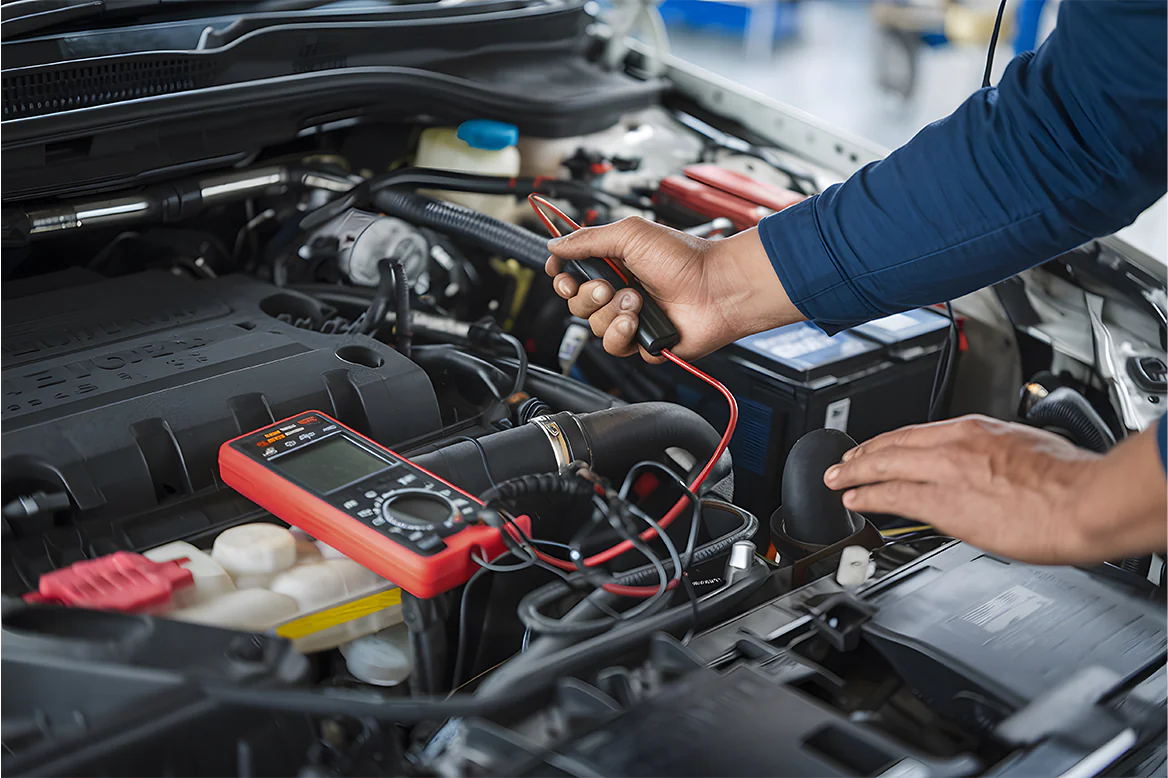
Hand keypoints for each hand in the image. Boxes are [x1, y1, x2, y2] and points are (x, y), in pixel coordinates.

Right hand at [545, 218, 799, 360]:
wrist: (716, 289)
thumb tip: (554, 246)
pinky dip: (622, 334)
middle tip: (609, 286)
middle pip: (577, 304)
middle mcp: (619, 291)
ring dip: (611, 313)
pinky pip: (614, 346)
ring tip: (637, 301)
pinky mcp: (641, 343)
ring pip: (593, 327)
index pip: (573, 275)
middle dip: (588, 295)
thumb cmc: (684, 258)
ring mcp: (630, 318)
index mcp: (615, 264)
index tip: (563, 276)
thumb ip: (587, 239)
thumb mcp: (630, 234)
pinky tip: (638, 322)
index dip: (563, 278)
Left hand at [822, 415, 1139, 564]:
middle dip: (863, 455)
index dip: (891, 441)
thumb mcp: (1029, 448)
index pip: (919, 431)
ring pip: (885, 465)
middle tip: (842, 464)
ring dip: (855, 473)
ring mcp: (946, 472)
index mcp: (977, 429)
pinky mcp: (944, 502)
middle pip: (893, 444)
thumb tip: (992, 467)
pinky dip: (869, 496)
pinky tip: (855, 501)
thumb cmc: (1072, 479)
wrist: (1084, 501)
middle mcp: (955, 444)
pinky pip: (894, 496)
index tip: (877, 448)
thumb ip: (998, 455)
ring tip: (838, 481)